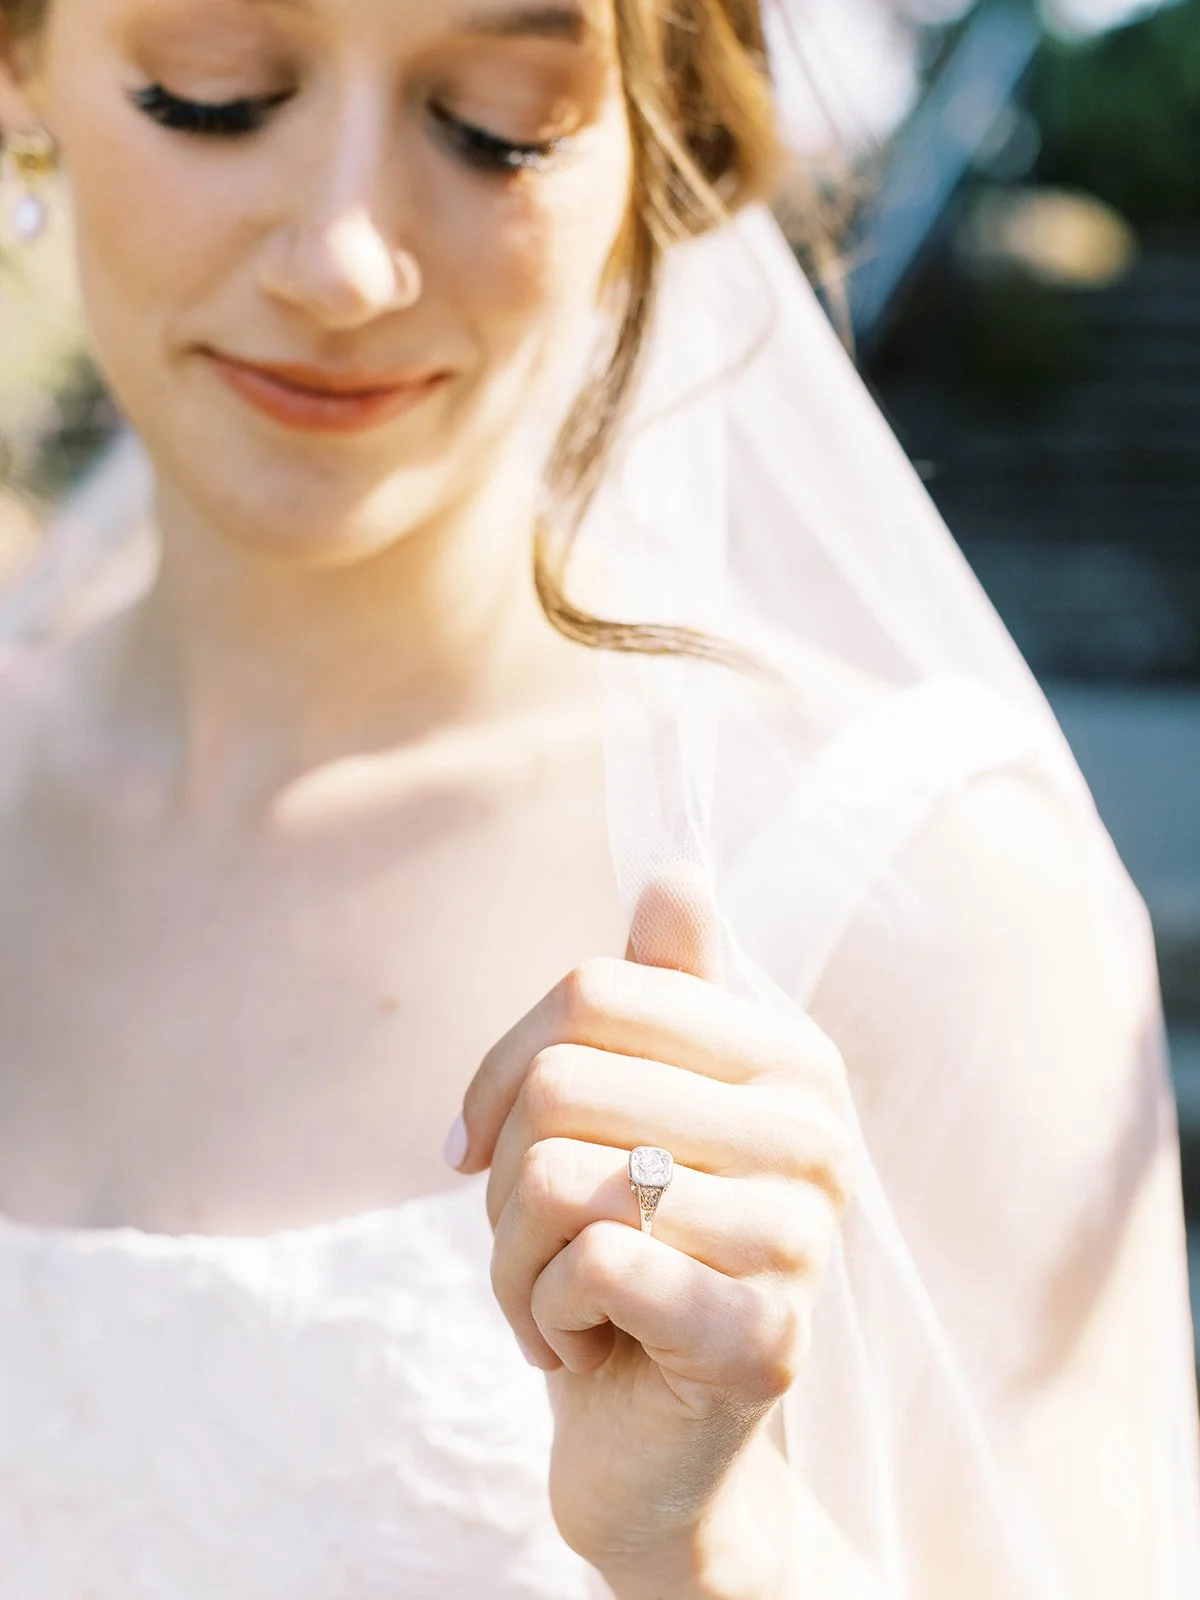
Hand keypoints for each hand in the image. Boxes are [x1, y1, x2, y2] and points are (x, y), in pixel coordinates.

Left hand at [450, 866, 859, 1594]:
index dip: (497, 1069)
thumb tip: (678, 872)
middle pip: (562, 1082)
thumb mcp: (633, 1117)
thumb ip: (663, 995)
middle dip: (503, 1182)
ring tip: (559, 1297)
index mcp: (786, 1056)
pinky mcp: (767, 1340)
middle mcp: (816, 1132)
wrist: (661, 1442)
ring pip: (562, 1179)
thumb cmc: (635, 1254)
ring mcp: (803, 1238)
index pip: (589, 990)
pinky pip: (592, 1267)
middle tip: (534, 1244)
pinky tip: (588, 1345)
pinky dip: (545, 1317)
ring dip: (514, 1261)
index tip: (478, 1144)